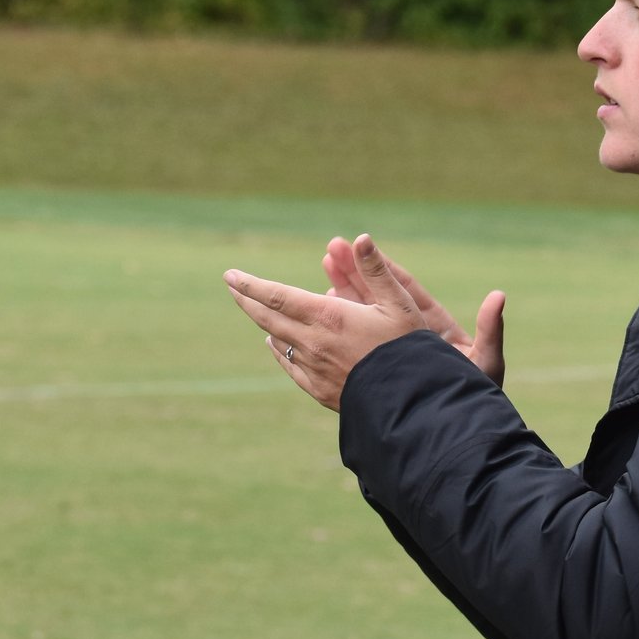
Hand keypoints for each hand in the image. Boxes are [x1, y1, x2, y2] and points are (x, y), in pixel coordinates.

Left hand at [222, 235, 458, 410]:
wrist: (408, 401)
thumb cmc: (407, 348)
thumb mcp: (399, 303)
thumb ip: (375, 270)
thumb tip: (361, 237)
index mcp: (327, 316)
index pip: (276, 295)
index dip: (250, 284)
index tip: (230, 275)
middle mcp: (312, 341)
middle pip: (268, 317)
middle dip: (246, 299)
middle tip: (231, 285)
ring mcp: (313, 367)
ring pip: (277, 340)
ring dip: (263, 322)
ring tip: (254, 309)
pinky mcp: (319, 388)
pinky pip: (289, 365)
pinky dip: (278, 349)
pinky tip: (274, 344)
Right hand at [321, 234, 505, 387]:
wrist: (457, 426)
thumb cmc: (476, 394)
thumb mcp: (485, 361)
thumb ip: (490, 329)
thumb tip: (498, 297)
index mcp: (435, 327)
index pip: (406, 290)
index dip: (384, 268)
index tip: (362, 244)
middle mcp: (411, 335)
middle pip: (380, 296)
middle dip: (355, 273)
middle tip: (331, 248)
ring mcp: (393, 350)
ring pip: (365, 315)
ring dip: (344, 292)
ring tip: (325, 266)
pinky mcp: (380, 367)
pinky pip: (357, 342)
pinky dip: (341, 325)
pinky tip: (324, 309)